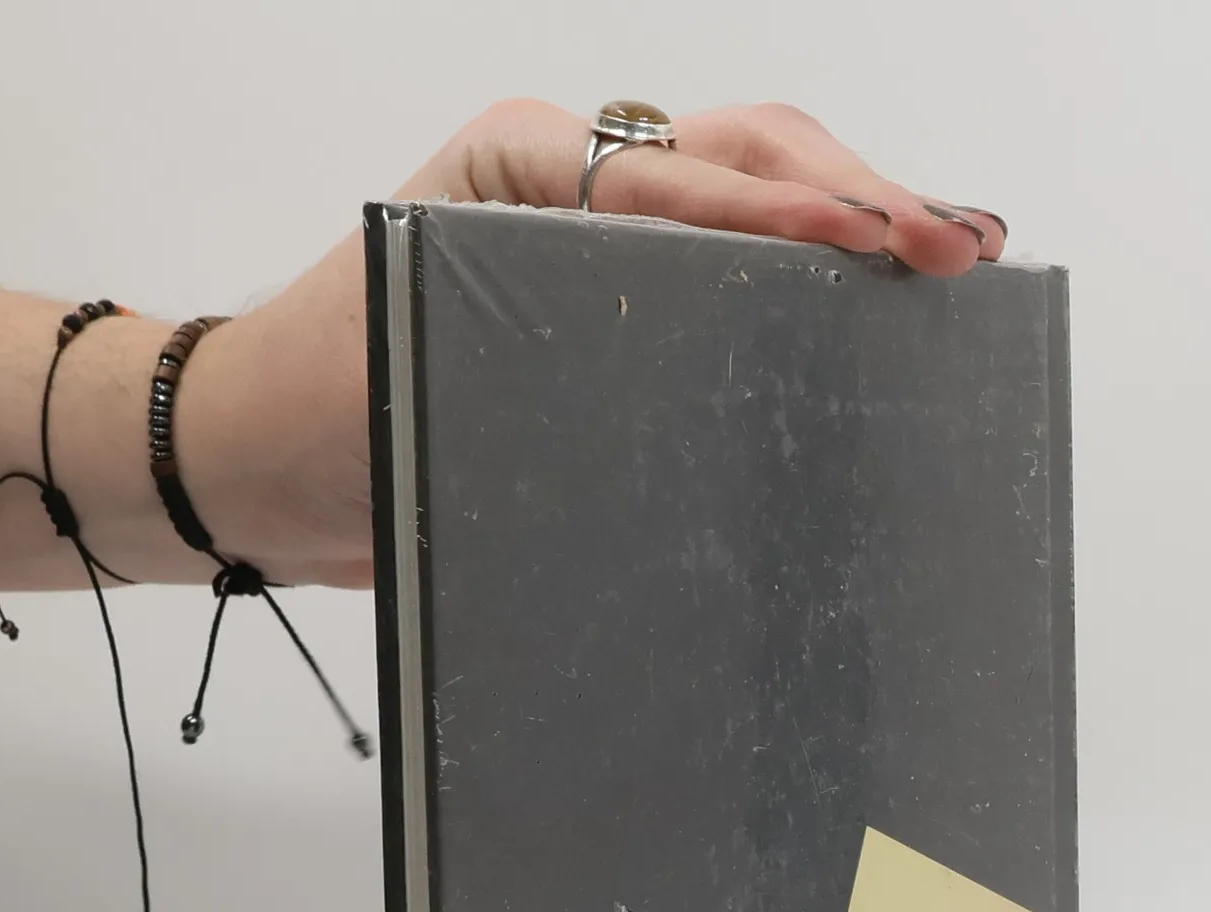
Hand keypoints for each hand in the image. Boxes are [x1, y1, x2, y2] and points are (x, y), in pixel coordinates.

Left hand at [182, 100, 1007, 589]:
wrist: (254, 462)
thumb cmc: (317, 413)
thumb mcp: (420, 373)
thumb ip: (541, 351)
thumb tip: (694, 381)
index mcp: (516, 174)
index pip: (680, 178)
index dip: (785, 209)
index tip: (871, 240)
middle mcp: (564, 187)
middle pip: (741, 151)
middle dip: (857, 190)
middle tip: (957, 245)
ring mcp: (589, 235)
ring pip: (747, 187)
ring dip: (852, 210)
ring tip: (953, 252)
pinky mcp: (604, 296)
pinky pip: (721, 263)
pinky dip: (803, 271)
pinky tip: (871, 297)